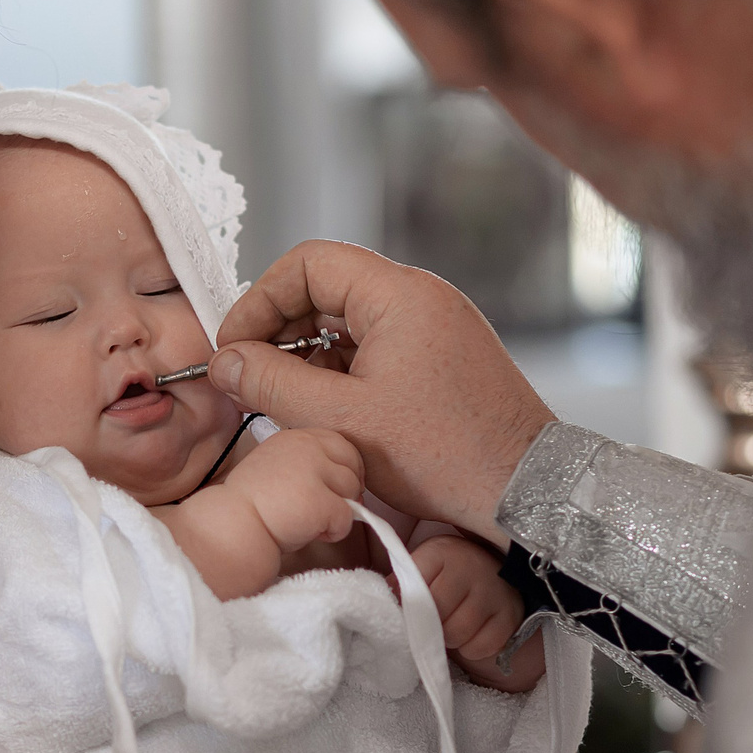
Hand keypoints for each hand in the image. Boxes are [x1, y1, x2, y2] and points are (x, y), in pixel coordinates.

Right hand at [209, 243, 555, 544]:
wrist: (527, 491)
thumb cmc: (446, 456)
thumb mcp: (342, 422)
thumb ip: (273, 385)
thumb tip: (225, 362)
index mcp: (400, 294)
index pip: (309, 262)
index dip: (261, 299)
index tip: (236, 346)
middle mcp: (422, 297)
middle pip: (328, 290)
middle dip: (282, 333)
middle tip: (251, 380)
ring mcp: (437, 326)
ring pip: (350, 323)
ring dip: (311, 358)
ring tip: (289, 405)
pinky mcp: (443, 357)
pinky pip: (378, 347)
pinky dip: (344, 373)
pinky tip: (329, 414)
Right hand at [222, 427, 364, 555]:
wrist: (232, 526)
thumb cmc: (252, 505)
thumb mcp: (278, 467)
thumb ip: (308, 465)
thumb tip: (346, 481)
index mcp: (295, 438)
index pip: (340, 444)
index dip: (347, 467)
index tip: (338, 486)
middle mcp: (306, 448)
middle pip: (353, 464)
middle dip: (349, 488)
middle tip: (332, 507)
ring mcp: (313, 472)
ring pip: (353, 490)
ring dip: (339, 511)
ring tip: (312, 522)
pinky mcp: (319, 501)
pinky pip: (347, 518)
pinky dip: (334, 532)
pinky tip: (310, 534)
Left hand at [409, 535, 547, 690]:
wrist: (495, 578)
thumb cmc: (448, 578)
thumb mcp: (422, 571)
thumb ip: (399, 584)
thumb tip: (381, 603)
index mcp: (441, 551)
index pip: (414, 589)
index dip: (409, 608)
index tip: (410, 612)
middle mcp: (471, 565)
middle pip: (436, 614)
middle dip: (431, 625)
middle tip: (434, 622)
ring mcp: (495, 590)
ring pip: (458, 633)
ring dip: (450, 638)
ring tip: (452, 627)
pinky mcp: (511, 615)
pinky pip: (482, 646)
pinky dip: (473, 648)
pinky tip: (472, 633)